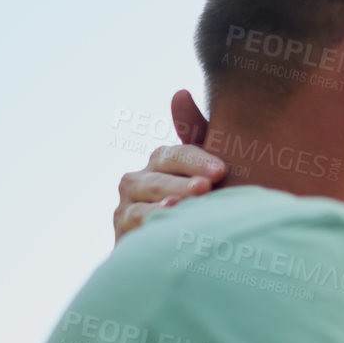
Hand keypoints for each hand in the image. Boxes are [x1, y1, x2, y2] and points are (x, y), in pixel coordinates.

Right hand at [113, 90, 224, 243]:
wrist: (190, 250)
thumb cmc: (205, 204)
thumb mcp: (206, 169)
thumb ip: (194, 132)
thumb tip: (179, 93)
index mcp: (161, 163)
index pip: (174, 154)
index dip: (196, 161)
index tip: (221, 170)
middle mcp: (137, 181)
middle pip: (157, 177)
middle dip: (183, 182)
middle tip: (208, 187)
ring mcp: (126, 207)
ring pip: (144, 202)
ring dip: (168, 202)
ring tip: (191, 204)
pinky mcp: (122, 233)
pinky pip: (135, 225)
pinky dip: (153, 224)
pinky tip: (170, 223)